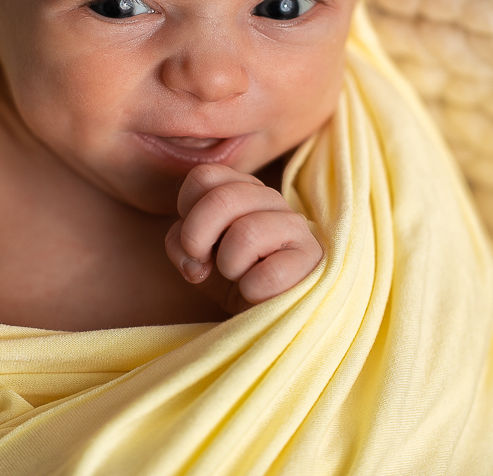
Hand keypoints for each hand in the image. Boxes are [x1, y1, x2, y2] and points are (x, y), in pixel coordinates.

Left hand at [164, 163, 322, 314]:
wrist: (268, 315)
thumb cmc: (232, 280)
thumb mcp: (197, 260)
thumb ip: (181, 244)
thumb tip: (194, 256)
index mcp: (241, 189)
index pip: (204, 176)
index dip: (187, 212)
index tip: (195, 241)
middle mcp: (270, 198)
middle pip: (221, 198)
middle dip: (196, 237)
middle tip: (203, 263)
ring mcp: (295, 226)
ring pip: (245, 233)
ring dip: (229, 266)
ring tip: (239, 277)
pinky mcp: (312, 259)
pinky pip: (269, 274)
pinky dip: (252, 290)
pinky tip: (259, 293)